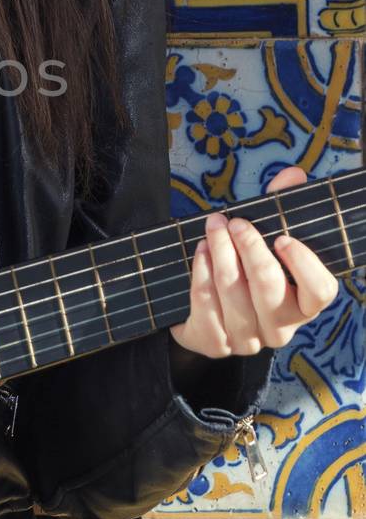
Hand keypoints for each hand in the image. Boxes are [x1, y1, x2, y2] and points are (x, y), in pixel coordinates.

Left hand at [169, 166, 341, 358]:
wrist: (202, 313)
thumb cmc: (244, 270)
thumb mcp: (264, 239)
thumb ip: (279, 207)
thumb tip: (292, 174)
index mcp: (303, 304)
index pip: (320, 292)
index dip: (304, 265)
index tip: (282, 237)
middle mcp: (281, 327)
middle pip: (269, 288)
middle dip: (249, 249)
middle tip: (233, 222)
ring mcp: (248, 340)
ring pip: (234, 295)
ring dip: (220, 255)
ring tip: (212, 228)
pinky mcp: (216, 344)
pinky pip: (206, 307)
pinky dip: (200, 274)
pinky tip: (200, 252)